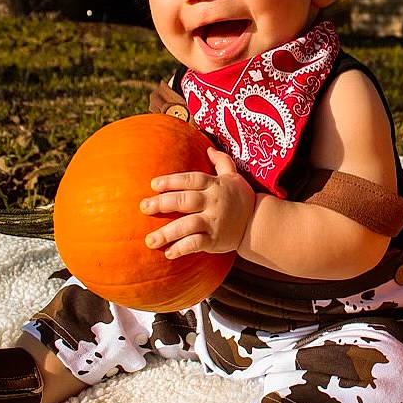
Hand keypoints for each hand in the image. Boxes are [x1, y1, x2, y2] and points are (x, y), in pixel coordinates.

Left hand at [139, 147, 255, 259]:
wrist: (258, 223)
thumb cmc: (241, 198)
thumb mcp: (234, 177)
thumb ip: (222, 162)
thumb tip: (209, 149)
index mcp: (215, 185)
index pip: (191, 180)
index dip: (172, 181)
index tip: (153, 184)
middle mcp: (213, 202)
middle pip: (186, 200)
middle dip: (163, 203)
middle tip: (144, 207)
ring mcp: (214, 222)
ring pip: (188, 225)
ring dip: (168, 233)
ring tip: (149, 240)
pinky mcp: (215, 240)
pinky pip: (196, 244)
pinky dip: (182, 249)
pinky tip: (168, 253)